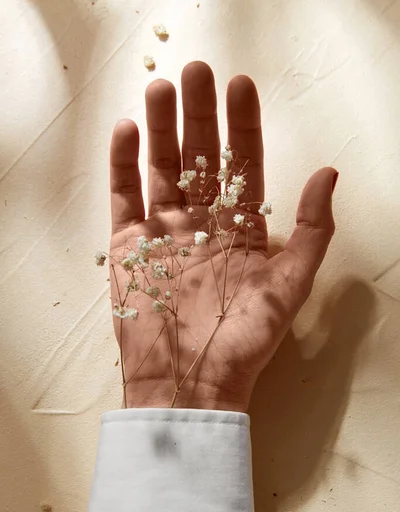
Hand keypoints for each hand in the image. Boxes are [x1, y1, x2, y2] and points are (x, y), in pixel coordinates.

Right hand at [109, 61, 337, 411]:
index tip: (241, 85)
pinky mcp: (128, 249)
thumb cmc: (242, 342)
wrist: (191, 384)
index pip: (243, 166)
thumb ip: (310, 231)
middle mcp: (202, 226)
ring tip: (160, 88)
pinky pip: (123, 198)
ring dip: (159, 129)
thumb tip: (329, 175)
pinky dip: (122, 165)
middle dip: (199, 115)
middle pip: (200, 159)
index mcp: (240, 232)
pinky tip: (125, 131)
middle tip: (197, 70)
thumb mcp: (288, 287)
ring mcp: (163, 234)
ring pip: (161, 170)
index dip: (243, 126)